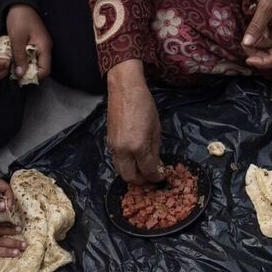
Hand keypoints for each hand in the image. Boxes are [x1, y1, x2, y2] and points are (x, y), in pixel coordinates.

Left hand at [5, 4, 51, 81]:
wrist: (18, 3)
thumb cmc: (19, 18)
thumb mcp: (17, 38)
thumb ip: (19, 57)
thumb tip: (20, 75)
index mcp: (45, 47)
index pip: (45, 70)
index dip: (33, 77)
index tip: (20, 79)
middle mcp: (45, 49)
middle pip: (40, 68)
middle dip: (28, 73)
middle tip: (13, 73)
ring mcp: (40, 46)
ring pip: (35, 63)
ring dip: (25, 66)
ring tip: (12, 66)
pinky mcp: (34, 44)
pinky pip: (31, 57)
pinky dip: (23, 60)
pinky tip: (14, 58)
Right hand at [106, 60, 161, 182]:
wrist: (124, 90)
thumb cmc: (144, 105)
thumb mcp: (156, 129)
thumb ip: (155, 150)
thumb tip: (156, 165)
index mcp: (138, 147)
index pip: (148, 171)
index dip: (156, 177)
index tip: (161, 177)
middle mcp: (124, 151)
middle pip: (130, 177)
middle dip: (141, 181)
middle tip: (150, 178)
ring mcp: (114, 147)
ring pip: (121, 171)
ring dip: (132, 175)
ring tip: (143, 172)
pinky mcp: (109, 142)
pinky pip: (117, 161)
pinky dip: (125, 166)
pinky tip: (134, 161)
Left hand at [242, 0, 271, 69]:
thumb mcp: (266, 5)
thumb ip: (257, 25)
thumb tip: (246, 43)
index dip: (262, 62)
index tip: (248, 59)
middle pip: (269, 56)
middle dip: (255, 51)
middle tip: (244, 39)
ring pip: (264, 48)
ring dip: (254, 41)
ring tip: (252, 23)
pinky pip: (264, 39)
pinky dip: (256, 35)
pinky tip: (255, 24)